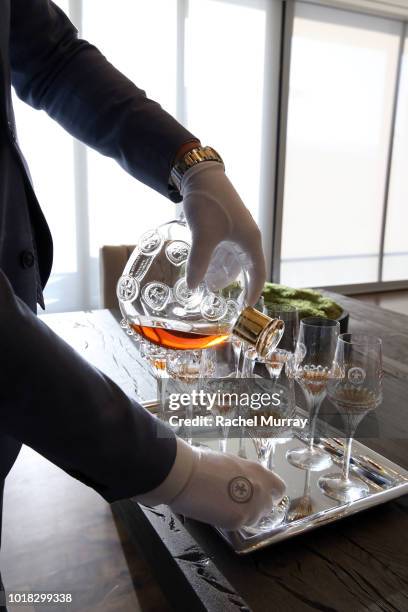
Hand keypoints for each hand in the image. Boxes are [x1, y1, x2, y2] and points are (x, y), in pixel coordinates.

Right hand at [170, 444, 285, 530]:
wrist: (188, 474)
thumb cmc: (204, 464)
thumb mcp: (232, 463)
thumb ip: (246, 474)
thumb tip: (245, 482)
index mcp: (259, 472)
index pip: (279, 488)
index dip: (270, 493)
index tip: (261, 494)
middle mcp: (261, 490)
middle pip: (269, 506)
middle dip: (257, 506)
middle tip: (239, 502)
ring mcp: (251, 507)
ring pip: (256, 518)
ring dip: (245, 514)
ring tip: (226, 506)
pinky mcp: (238, 520)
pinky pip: (240, 525)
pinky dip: (231, 521)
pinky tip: (218, 511)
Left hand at [181, 161, 265, 305]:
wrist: (200, 176)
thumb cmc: (209, 203)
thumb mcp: (203, 235)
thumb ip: (199, 263)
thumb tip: (193, 287)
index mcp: (250, 240)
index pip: (258, 272)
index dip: (254, 291)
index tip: (246, 307)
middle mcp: (246, 237)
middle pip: (245, 268)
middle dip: (234, 284)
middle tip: (221, 298)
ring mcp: (235, 231)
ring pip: (232, 259)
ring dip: (222, 272)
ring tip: (207, 284)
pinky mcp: (224, 226)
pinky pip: (223, 250)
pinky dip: (215, 261)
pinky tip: (202, 266)